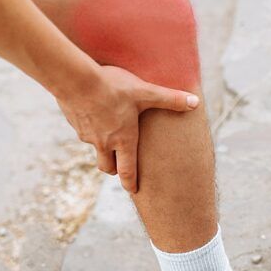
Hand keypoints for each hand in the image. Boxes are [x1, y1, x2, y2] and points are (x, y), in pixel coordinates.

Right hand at [57, 65, 198, 192]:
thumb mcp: (145, 92)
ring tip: (108, 136)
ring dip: (102, 148)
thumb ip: (170, 99)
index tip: (133, 190)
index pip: (127, 171)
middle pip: (107, 167)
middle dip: (115, 169)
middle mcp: (104, 143)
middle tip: (120, 166)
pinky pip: (83, 133)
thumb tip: (195, 102)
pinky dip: (90, 129)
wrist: (77, 80)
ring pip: (95, 149)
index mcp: (123, 139)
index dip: (131, 183)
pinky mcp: (75, 124)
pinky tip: (92, 114)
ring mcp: (87, 135)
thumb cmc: (113, 88)